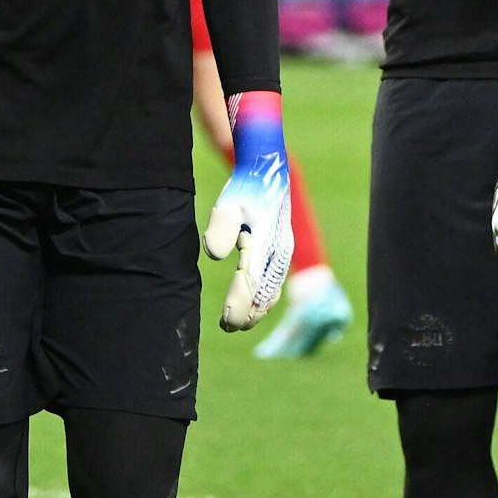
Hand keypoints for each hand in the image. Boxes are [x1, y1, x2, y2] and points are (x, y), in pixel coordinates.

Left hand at [202, 90, 293, 328]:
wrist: (267, 170)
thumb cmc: (245, 187)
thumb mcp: (228, 203)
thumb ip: (220, 227)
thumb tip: (214, 254)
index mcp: (266, 242)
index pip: (251, 283)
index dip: (238, 306)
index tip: (225, 322)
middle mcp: (279, 250)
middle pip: (264, 293)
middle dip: (247, 313)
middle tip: (227, 327)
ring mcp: (283, 251)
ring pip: (272, 290)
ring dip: (256, 309)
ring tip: (238, 324)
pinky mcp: (282, 250)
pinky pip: (275, 282)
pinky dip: (265, 299)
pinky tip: (255, 307)